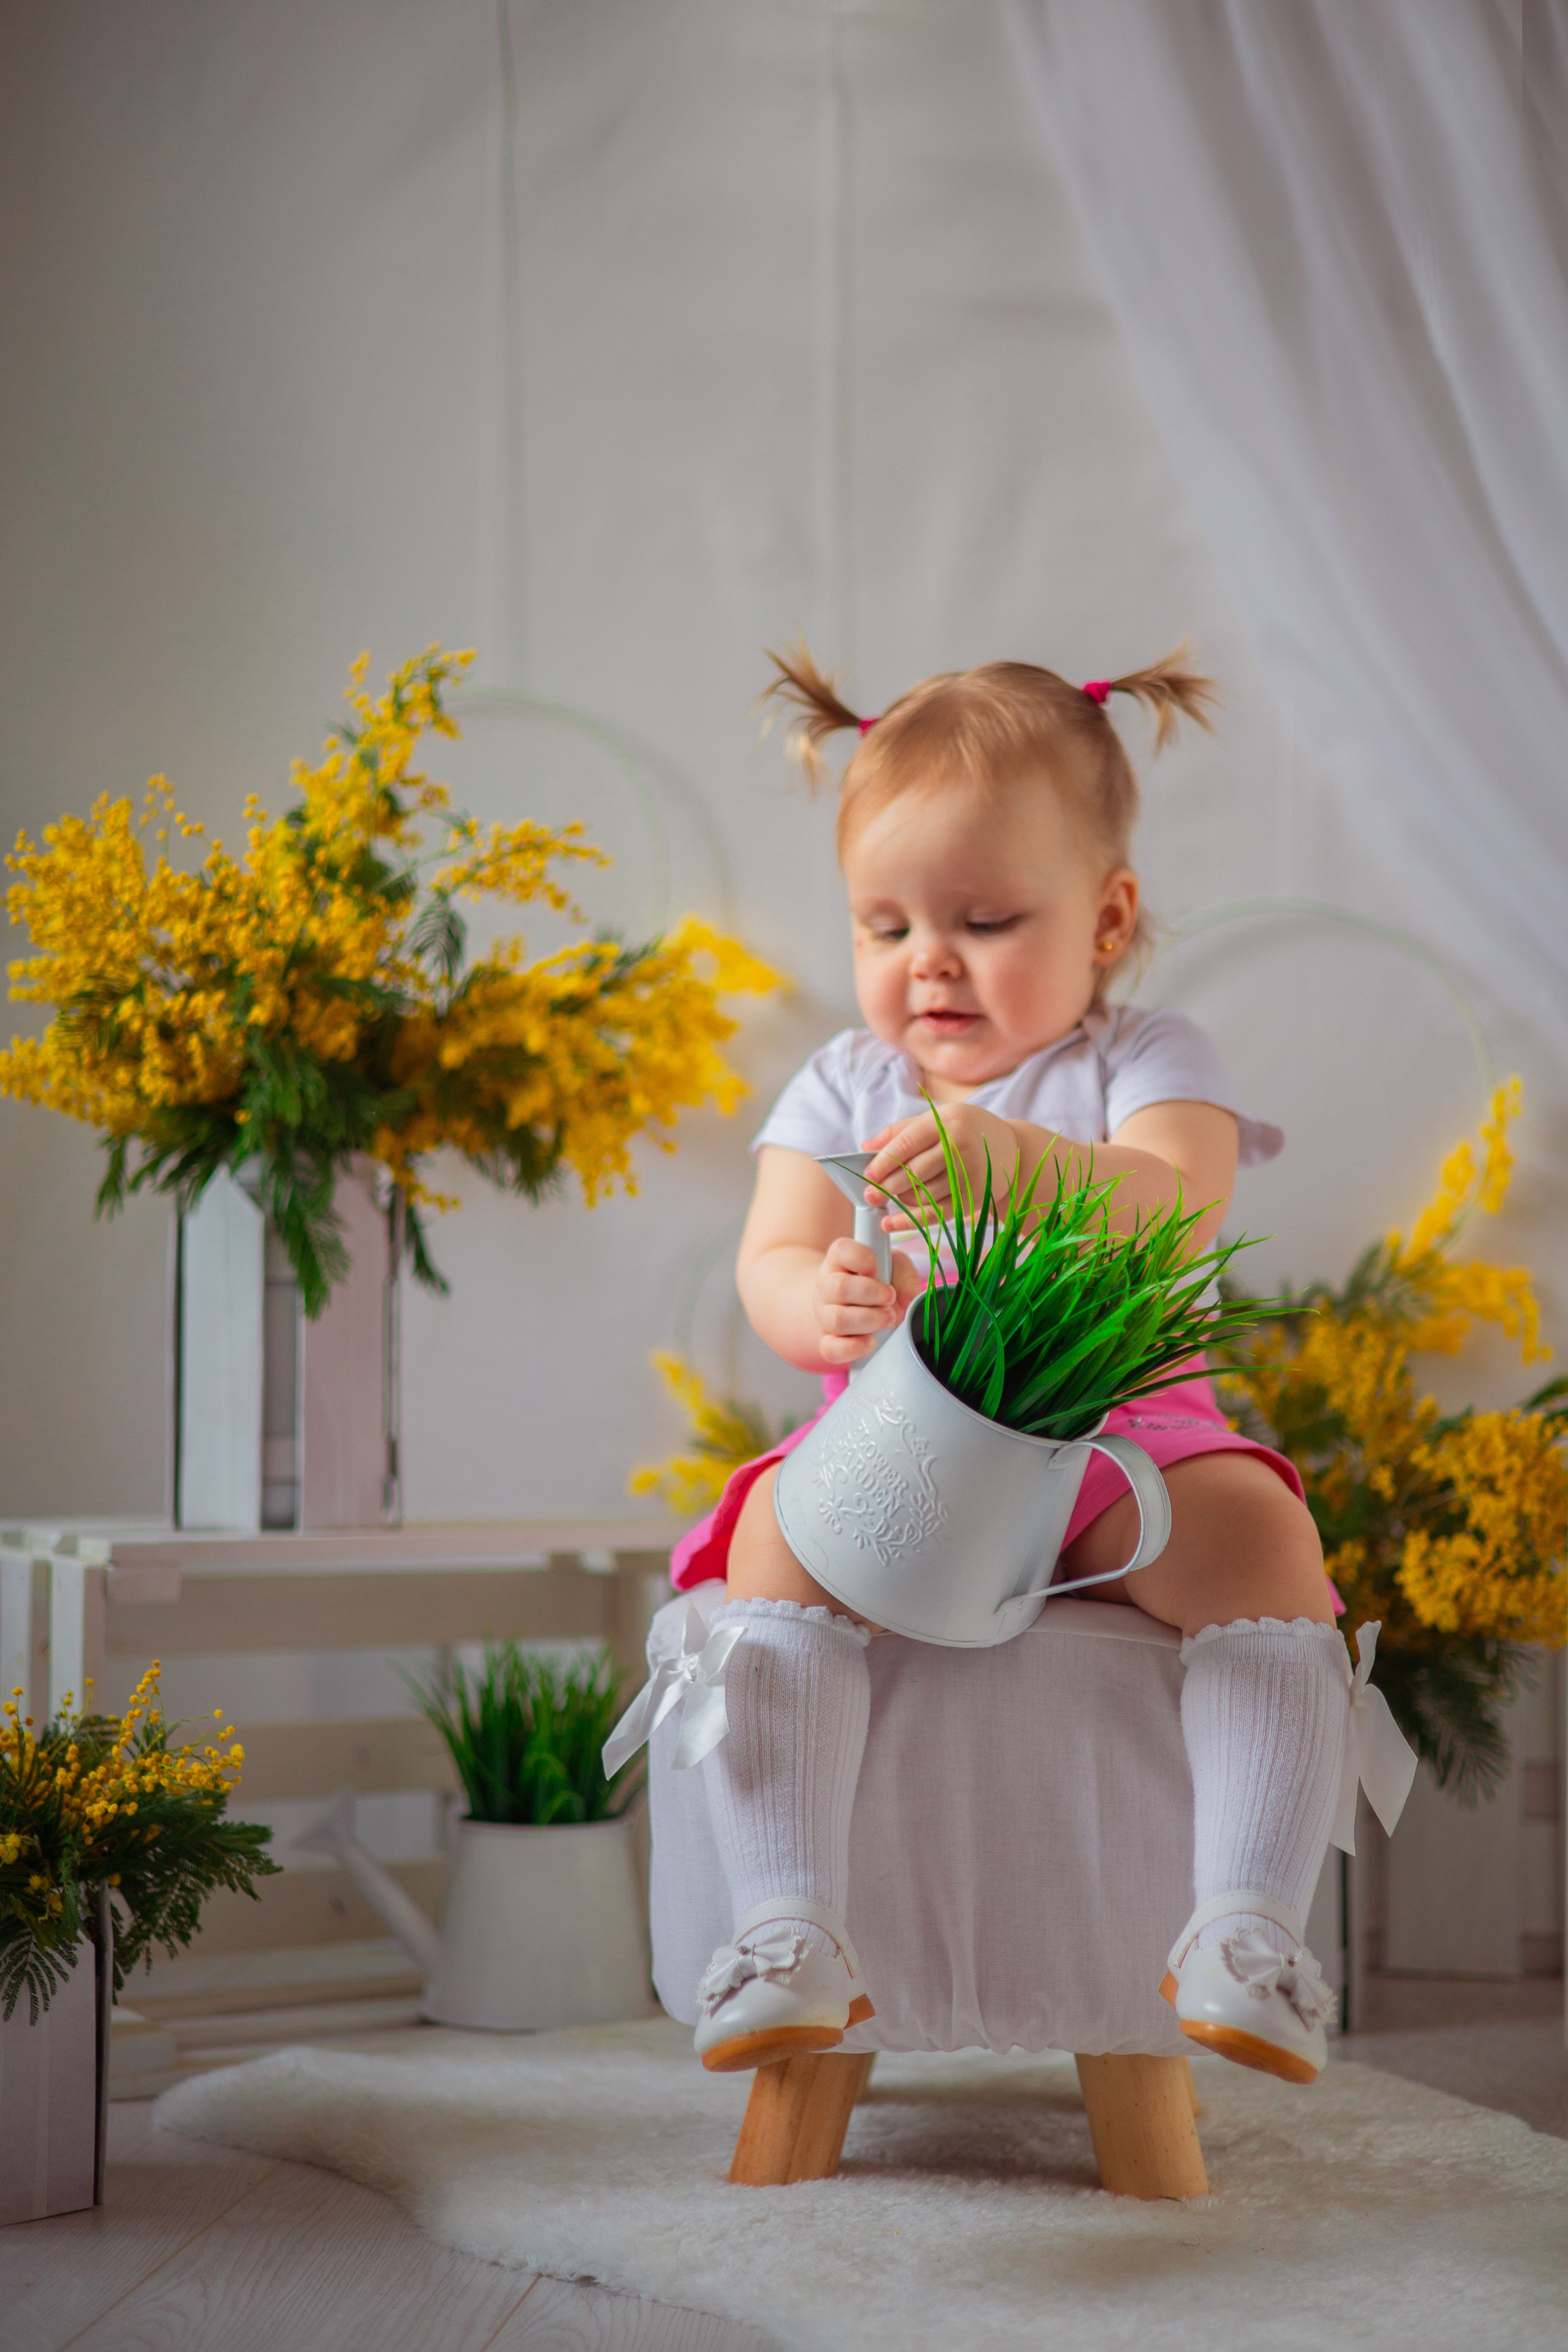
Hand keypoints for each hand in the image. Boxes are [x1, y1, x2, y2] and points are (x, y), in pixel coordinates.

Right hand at [811, 1236, 925, 1362]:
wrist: (849, 1305)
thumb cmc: (875, 1282)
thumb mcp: (893, 1267)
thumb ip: (904, 1275)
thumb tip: (909, 1299)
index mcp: (839, 1260)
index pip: (841, 1251)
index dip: (862, 1259)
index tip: (877, 1268)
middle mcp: (827, 1285)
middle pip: (840, 1288)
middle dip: (872, 1294)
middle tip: (891, 1298)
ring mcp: (824, 1314)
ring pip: (837, 1320)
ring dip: (869, 1320)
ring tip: (889, 1318)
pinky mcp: (827, 1340)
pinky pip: (830, 1348)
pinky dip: (853, 1348)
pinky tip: (871, 1342)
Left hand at [860, 1105, 1023, 1233]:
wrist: (1011, 1148)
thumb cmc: (965, 1130)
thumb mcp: (937, 1119)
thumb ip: (900, 1130)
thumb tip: (864, 1146)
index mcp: (947, 1121)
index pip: (908, 1142)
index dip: (884, 1160)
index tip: (868, 1174)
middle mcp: (960, 1146)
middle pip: (915, 1170)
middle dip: (887, 1185)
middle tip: (869, 1195)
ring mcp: (969, 1173)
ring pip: (925, 1193)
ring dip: (899, 1200)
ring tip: (884, 1201)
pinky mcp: (974, 1196)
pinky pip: (937, 1213)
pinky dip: (911, 1220)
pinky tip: (892, 1223)